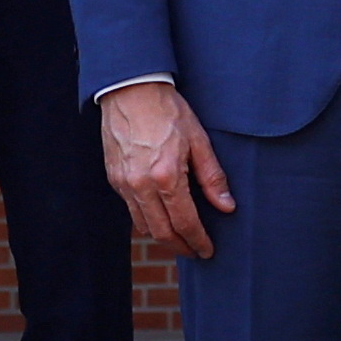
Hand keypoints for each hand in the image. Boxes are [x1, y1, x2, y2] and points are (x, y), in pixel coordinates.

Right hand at [103, 81, 233, 259]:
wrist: (131, 89)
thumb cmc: (168, 110)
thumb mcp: (199, 140)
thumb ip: (212, 177)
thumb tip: (226, 206)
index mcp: (166, 177)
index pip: (185, 223)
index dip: (198, 241)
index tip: (207, 251)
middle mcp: (141, 185)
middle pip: (161, 233)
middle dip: (180, 246)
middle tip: (195, 251)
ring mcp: (124, 183)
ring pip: (143, 226)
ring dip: (162, 236)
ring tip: (179, 237)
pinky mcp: (114, 178)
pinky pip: (131, 209)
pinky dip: (146, 218)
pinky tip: (160, 215)